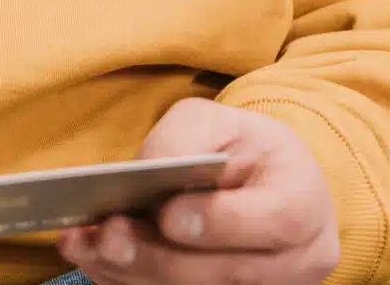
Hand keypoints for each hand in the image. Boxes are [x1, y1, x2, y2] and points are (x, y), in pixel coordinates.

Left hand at [57, 98, 338, 284]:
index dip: (222, 222)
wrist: (263, 184)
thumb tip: (146, 172)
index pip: (278, 220)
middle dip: (160, 256)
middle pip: (230, 273)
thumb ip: (186, 138)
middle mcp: (297, 259)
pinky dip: (132, 284)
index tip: (169, 214)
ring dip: (136, 275)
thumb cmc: (241, 147)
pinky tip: (96, 261)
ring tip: (86, 246)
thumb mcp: (219, 121)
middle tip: (109, 235)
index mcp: (304, 200)